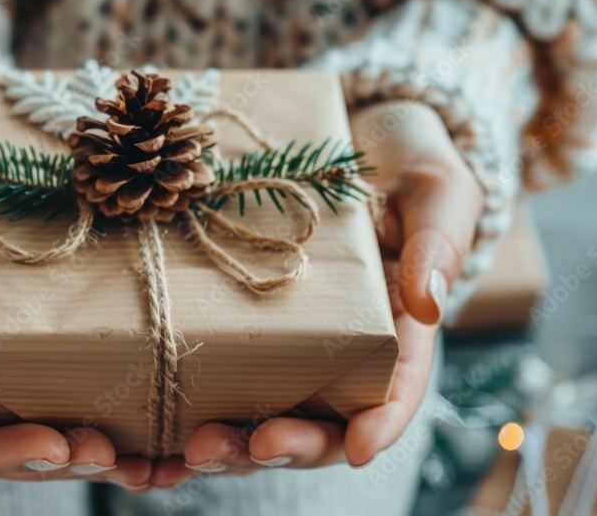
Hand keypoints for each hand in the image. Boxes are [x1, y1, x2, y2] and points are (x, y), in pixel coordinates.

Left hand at [152, 100, 481, 486]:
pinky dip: (194, 420)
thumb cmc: (406, 169)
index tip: (360, 447)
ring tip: (194, 452)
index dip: (381, 422)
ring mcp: (293, 346)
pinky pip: (224, 385)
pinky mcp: (246, 329)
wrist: (355, 145)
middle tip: (253, 445)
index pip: (396, 388)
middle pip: (324, 423)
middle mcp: (345, 351)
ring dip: (234, 446)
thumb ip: (437, 243)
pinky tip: (160, 442)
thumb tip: (428, 302)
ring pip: (268, 419)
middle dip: (290, 446)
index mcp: (399, 328)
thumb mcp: (436, 193)